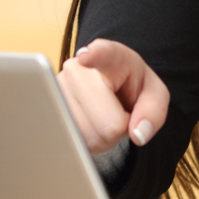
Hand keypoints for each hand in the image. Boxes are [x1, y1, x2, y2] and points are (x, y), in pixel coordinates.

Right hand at [56, 38, 168, 154]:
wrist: (107, 89)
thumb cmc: (131, 89)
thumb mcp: (154, 95)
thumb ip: (154, 112)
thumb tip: (139, 134)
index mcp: (111, 57)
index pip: (103, 55)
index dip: (96, 56)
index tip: (87, 56)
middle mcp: (78, 69)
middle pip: (110, 124)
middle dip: (119, 128)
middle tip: (117, 112)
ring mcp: (57, 89)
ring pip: (88, 137)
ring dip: (101, 137)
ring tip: (101, 117)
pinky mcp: (44, 108)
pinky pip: (71, 143)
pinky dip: (85, 142)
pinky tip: (87, 125)